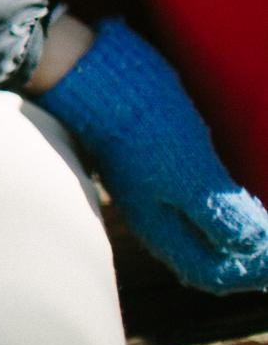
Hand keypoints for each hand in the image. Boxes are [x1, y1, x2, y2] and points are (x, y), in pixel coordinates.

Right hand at [40, 18, 267, 295]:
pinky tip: (236, 189)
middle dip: (248, 253)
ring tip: (263, 220)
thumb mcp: (187, 172)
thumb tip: (254, 246)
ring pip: (201, 227)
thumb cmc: (142, 124)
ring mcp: (152, 187)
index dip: (250, 270)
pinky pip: (194, 201)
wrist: (94, 72)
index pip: (211, 271)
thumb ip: (219, 214)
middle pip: (207, 252)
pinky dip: (222, 205)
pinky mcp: (154, 160)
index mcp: (159, 226)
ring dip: (237, 229)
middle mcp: (154, 214)